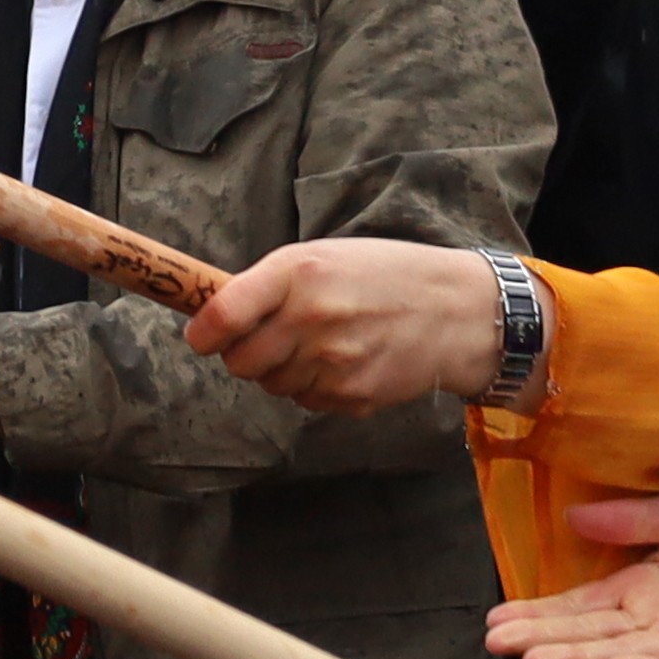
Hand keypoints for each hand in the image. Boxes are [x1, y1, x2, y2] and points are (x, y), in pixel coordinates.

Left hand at [181, 235, 505, 411]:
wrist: (457, 312)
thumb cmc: (384, 276)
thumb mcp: (324, 256)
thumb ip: (270, 283)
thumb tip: (212, 313)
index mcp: (298, 272)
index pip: (224, 314)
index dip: (203, 332)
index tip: (201, 337)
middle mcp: (311, 317)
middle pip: (240, 361)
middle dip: (243, 354)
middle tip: (268, 339)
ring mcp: (333, 361)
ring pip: (272, 385)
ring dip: (282, 371)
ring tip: (319, 344)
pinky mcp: (353, 394)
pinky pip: (307, 401)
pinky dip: (315, 388)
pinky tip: (344, 362)